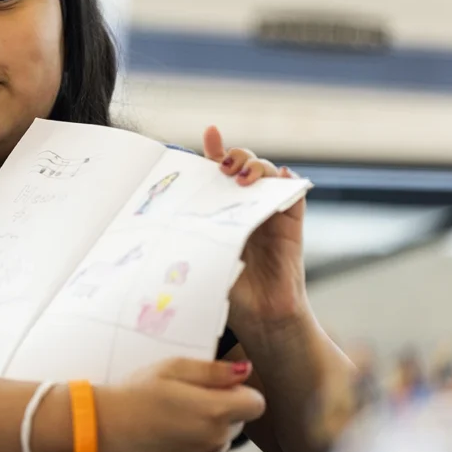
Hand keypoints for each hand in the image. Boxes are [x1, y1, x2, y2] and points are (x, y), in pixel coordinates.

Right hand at [96, 358, 265, 451]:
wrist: (104, 429)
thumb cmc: (134, 396)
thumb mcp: (172, 368)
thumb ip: (214, 370)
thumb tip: (245, 371)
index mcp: (214, 410)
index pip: (256, 403)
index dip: (240, 392)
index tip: (220, 387)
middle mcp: (214, 441)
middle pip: (239, 422)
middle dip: (222, 409)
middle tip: (187, 399)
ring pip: (221, 440)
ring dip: (207, 429)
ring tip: (174, 417)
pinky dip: (195, 446)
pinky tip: (170, 435)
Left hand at [202, 126, 308, 325]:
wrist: (262, 319)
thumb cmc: (228, 293)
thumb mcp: (199, 258)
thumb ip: (188, 236)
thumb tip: (156, 221)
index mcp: (221, 211)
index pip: (217, 173)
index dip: (214, 149)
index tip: (210, 132)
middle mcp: (245, 207)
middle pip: (244, 164)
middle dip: (236, 155)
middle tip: (223, 167)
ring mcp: (270, 213)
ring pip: (269, 173)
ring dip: (257, 167)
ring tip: (242, 179)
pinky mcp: (292, 226)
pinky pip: (295, 195)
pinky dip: (289, 182)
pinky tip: (282, 178)